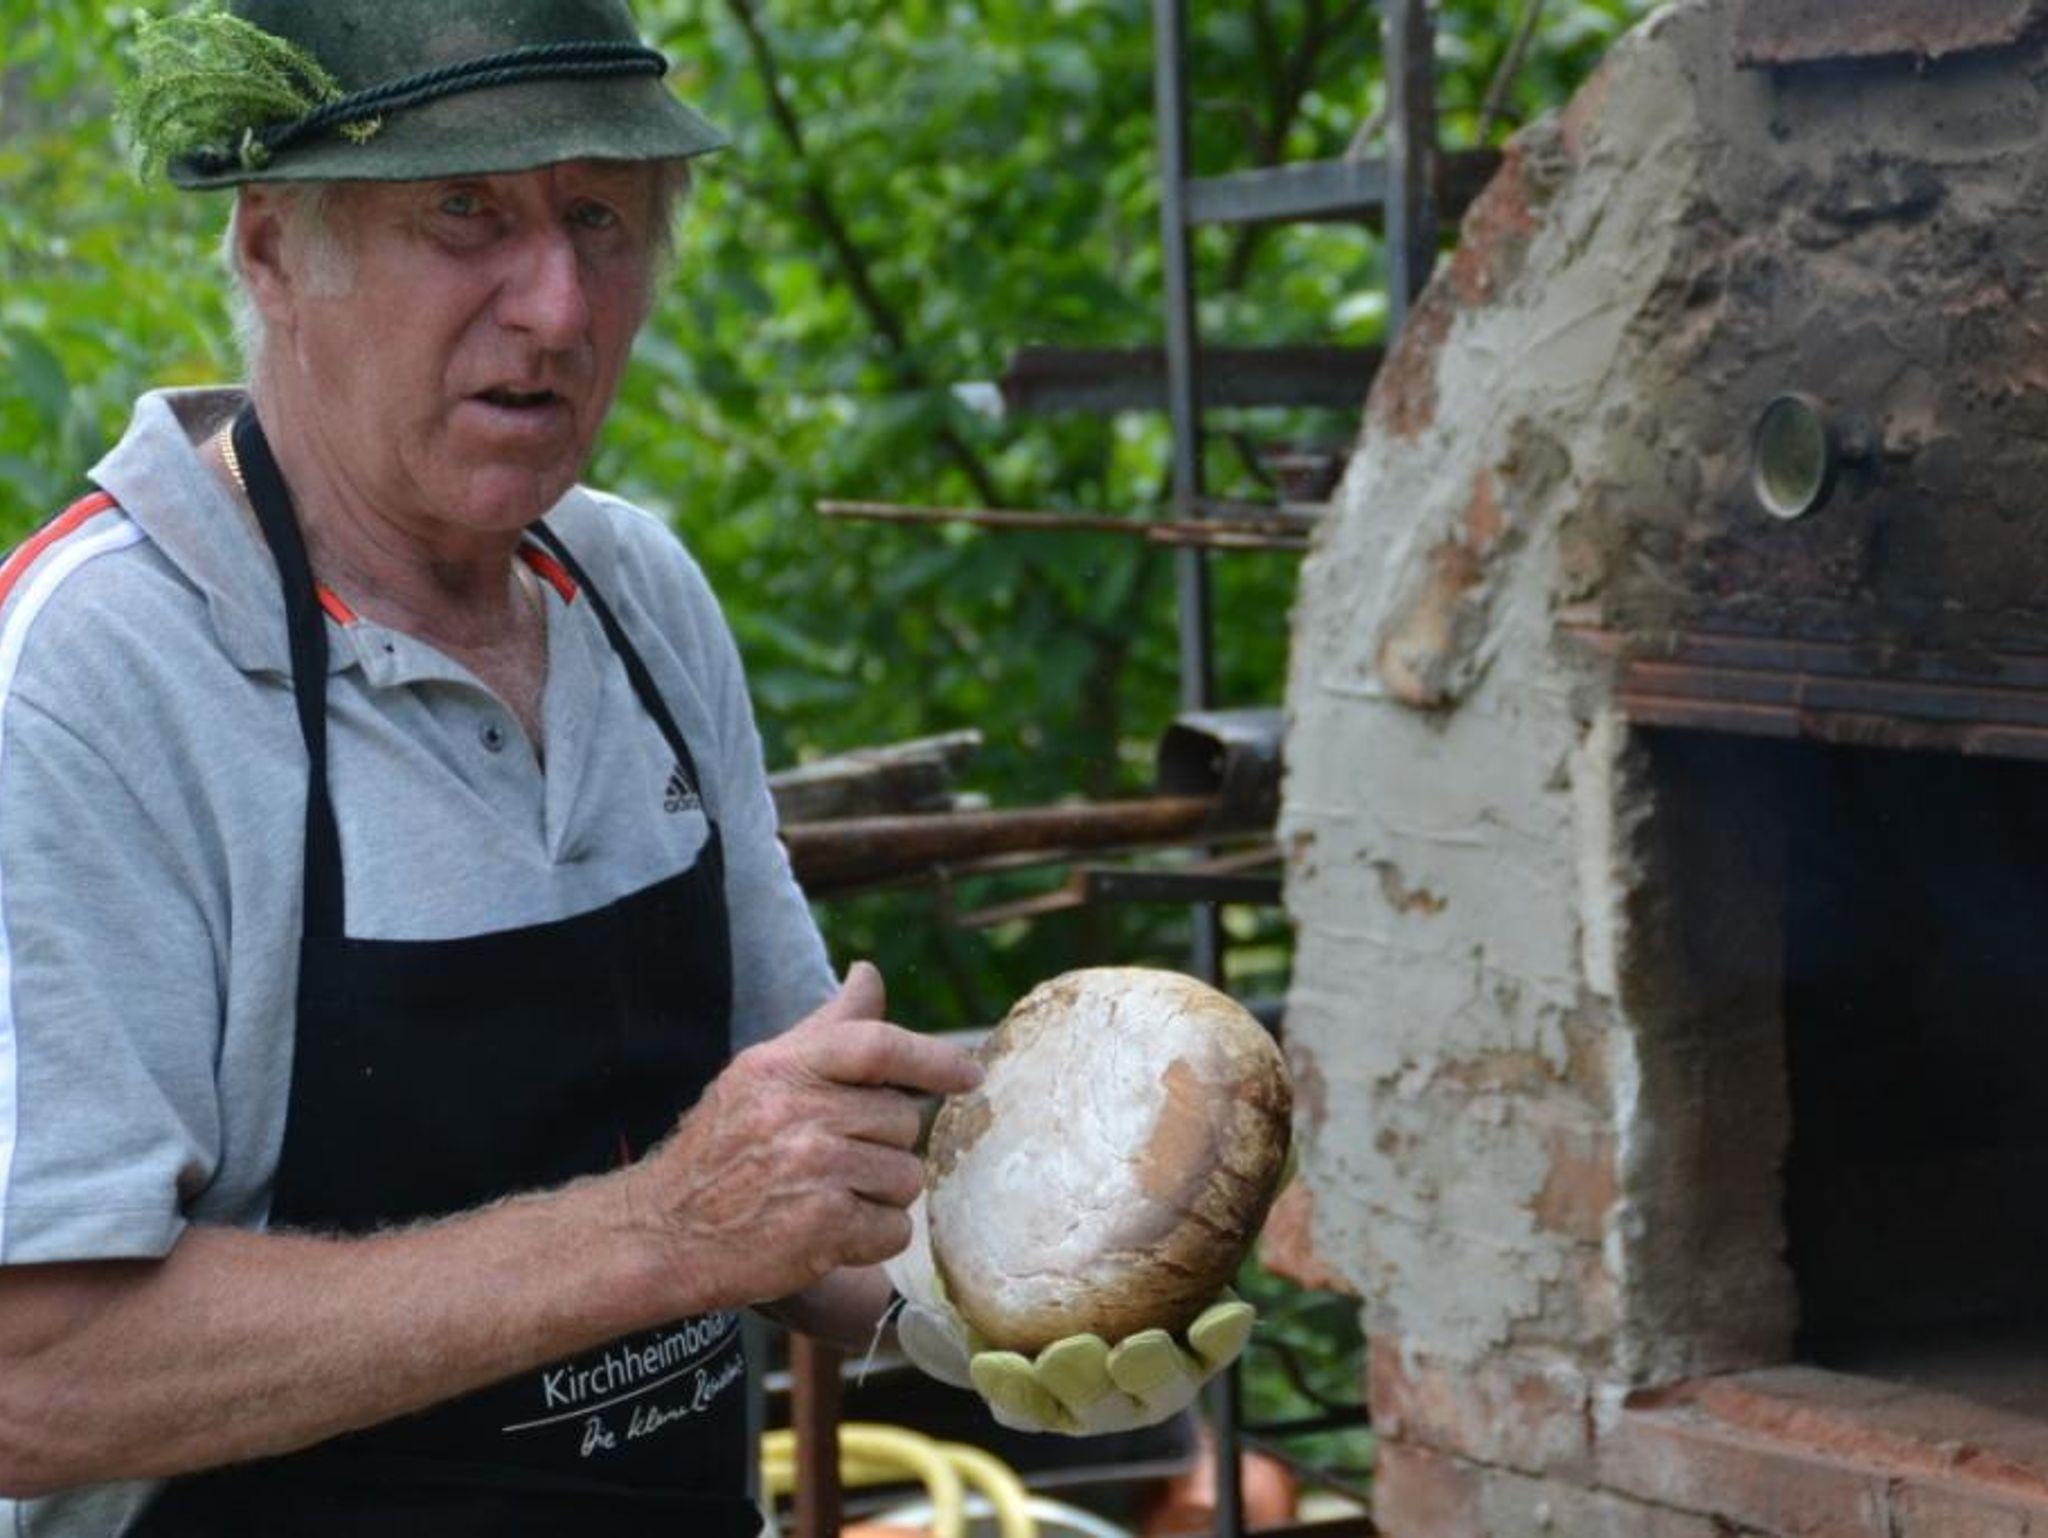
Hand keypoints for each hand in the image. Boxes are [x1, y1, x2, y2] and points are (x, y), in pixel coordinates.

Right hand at [626, 963, 982, 1312]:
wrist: (661, 1233)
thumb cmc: (720, 1149)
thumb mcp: (762, 1073)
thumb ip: (826, 1028)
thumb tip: (869, 974)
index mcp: (784, 1066)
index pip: (877, 1046)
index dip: (933, 1058)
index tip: (970, 1074)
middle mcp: (798, 1113)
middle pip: (902, 1121)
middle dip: (882, 1145)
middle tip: (834, 1162)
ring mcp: (811, 1171)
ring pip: (905, 1177)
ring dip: (879, 1195)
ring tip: (826, 1198)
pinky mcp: (822, 1228)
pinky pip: (894, 1228)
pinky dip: (872, 1238)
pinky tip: (829, 1234)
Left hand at [885, 1196, 1254, 1435]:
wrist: (1037, 1266)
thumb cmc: (1119, 1234)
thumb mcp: (1163, 1204)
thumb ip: (1209, 1175)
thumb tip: (1255, 1116)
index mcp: (1188, 1335)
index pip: (1217, 1342)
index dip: (1224, 1333)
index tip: (1231, 1309)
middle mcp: (1144, 1376)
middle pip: (1156, 1388)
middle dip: (1147, 1372)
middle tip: (1132, 1348)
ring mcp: (1090, 1397)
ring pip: (1088, 1407)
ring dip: (1077, 1386)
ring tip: (1059, 1355)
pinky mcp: (1034, 1401)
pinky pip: (1022, 1406)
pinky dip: (1009, 1389)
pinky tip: (989, 1362)